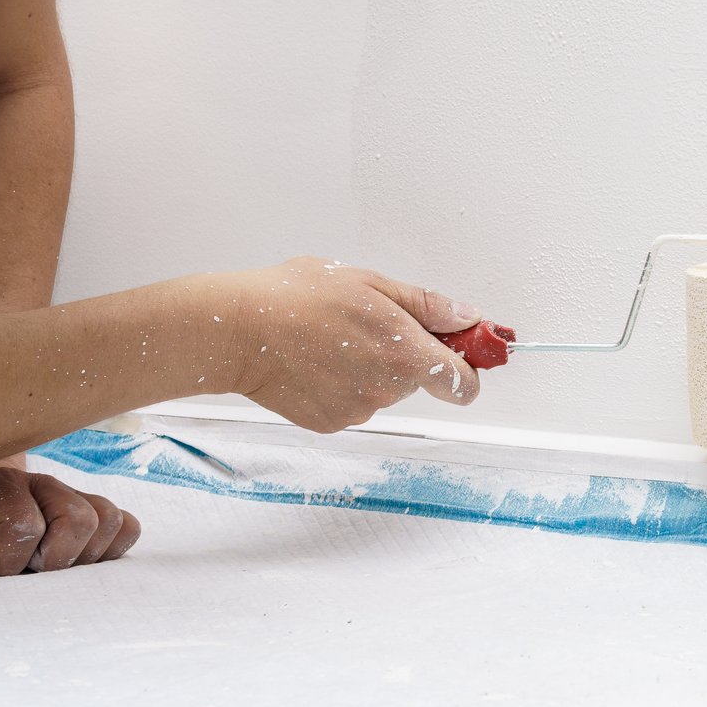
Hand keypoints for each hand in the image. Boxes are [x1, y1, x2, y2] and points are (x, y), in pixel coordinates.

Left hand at [0, 464, 139, 577]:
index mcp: (1, 485)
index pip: (24, 525)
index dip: (8, 560)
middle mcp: (45, 485)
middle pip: (78, 521)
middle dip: (53, 560)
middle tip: (28, 570)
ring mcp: (75, 496)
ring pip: (109, 521)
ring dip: (83, 556)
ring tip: (51, 566)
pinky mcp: (96, 511)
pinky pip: (129, 527)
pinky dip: (112, 549)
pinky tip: (79, 560)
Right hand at [219, 257, 485, 432]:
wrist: (238, 330)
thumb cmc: (299, 298)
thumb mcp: (372, 284)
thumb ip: (427, 306)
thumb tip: (468, 318)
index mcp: (406, 355)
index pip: (463, 384)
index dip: (467, 367)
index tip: (461, 350)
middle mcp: (387, 390)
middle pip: (420, 380)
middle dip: (407, 355)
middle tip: (371, 324)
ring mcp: (358, 410)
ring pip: (385, 390)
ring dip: (373, 368)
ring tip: (334, 338)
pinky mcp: (330, 422)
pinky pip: (354, 402)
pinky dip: (344, 384)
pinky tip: (317, 360)